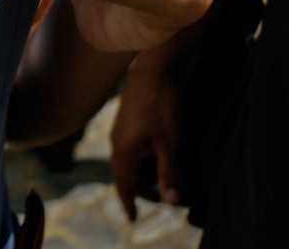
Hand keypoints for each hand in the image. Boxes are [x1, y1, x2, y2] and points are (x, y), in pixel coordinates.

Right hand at [110, 45, 182, 220]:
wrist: (154, 69)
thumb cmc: (162, 106)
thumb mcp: (170, 143)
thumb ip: (170, 172)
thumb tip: (171, 202)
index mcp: (123, 151)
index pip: (124, 185)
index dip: (129, 202)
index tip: (133, 218)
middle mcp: (117, 142)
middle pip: (124, 174)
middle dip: (139, 189)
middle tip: (157, 199)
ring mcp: (120, 129)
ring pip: (127, 160)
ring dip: (140, 173)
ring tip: (158, 179)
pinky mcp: (127, 119)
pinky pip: (129, 148)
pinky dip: (140, 159)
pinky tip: (154, 154)